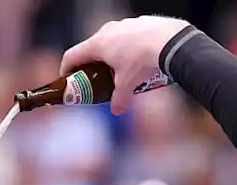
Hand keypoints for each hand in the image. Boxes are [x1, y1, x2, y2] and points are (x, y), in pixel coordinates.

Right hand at [61, 16, 190, 114]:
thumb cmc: (142, 60)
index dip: (66, 68)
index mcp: (97, 44)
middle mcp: (107, 31)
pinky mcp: (138, 22)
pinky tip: (139, 57)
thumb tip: (117, 110)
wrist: (169, 41)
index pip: (72, 55)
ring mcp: (123, 24)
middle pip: (91, 48)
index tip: (67, 78)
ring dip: (111, 54)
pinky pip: (127, 35)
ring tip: (121, 69)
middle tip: (96, 77)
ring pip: (111, 40)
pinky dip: (128, 47)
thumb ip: (120, 98)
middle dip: (92, 64)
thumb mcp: (128, 84)